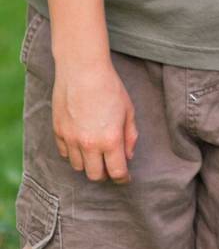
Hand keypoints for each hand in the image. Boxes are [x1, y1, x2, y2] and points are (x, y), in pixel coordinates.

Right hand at [52, 59, 137, 182]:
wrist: (82, 70)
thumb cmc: (109, 87)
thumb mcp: (128, 109)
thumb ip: (130, 136)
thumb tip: (127, 156)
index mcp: (110, 139)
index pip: (116, 172)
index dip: (123, 178)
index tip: (125, 178)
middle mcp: (89, 144)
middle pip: (95, 175)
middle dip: (105, 174)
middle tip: (110, 166)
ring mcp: (71, 140)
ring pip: (78, 167)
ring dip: (88, 164)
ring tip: (95, 153)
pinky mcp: (58, 132)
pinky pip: (65, 154)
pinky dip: (74, 153)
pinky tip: (81, 143)